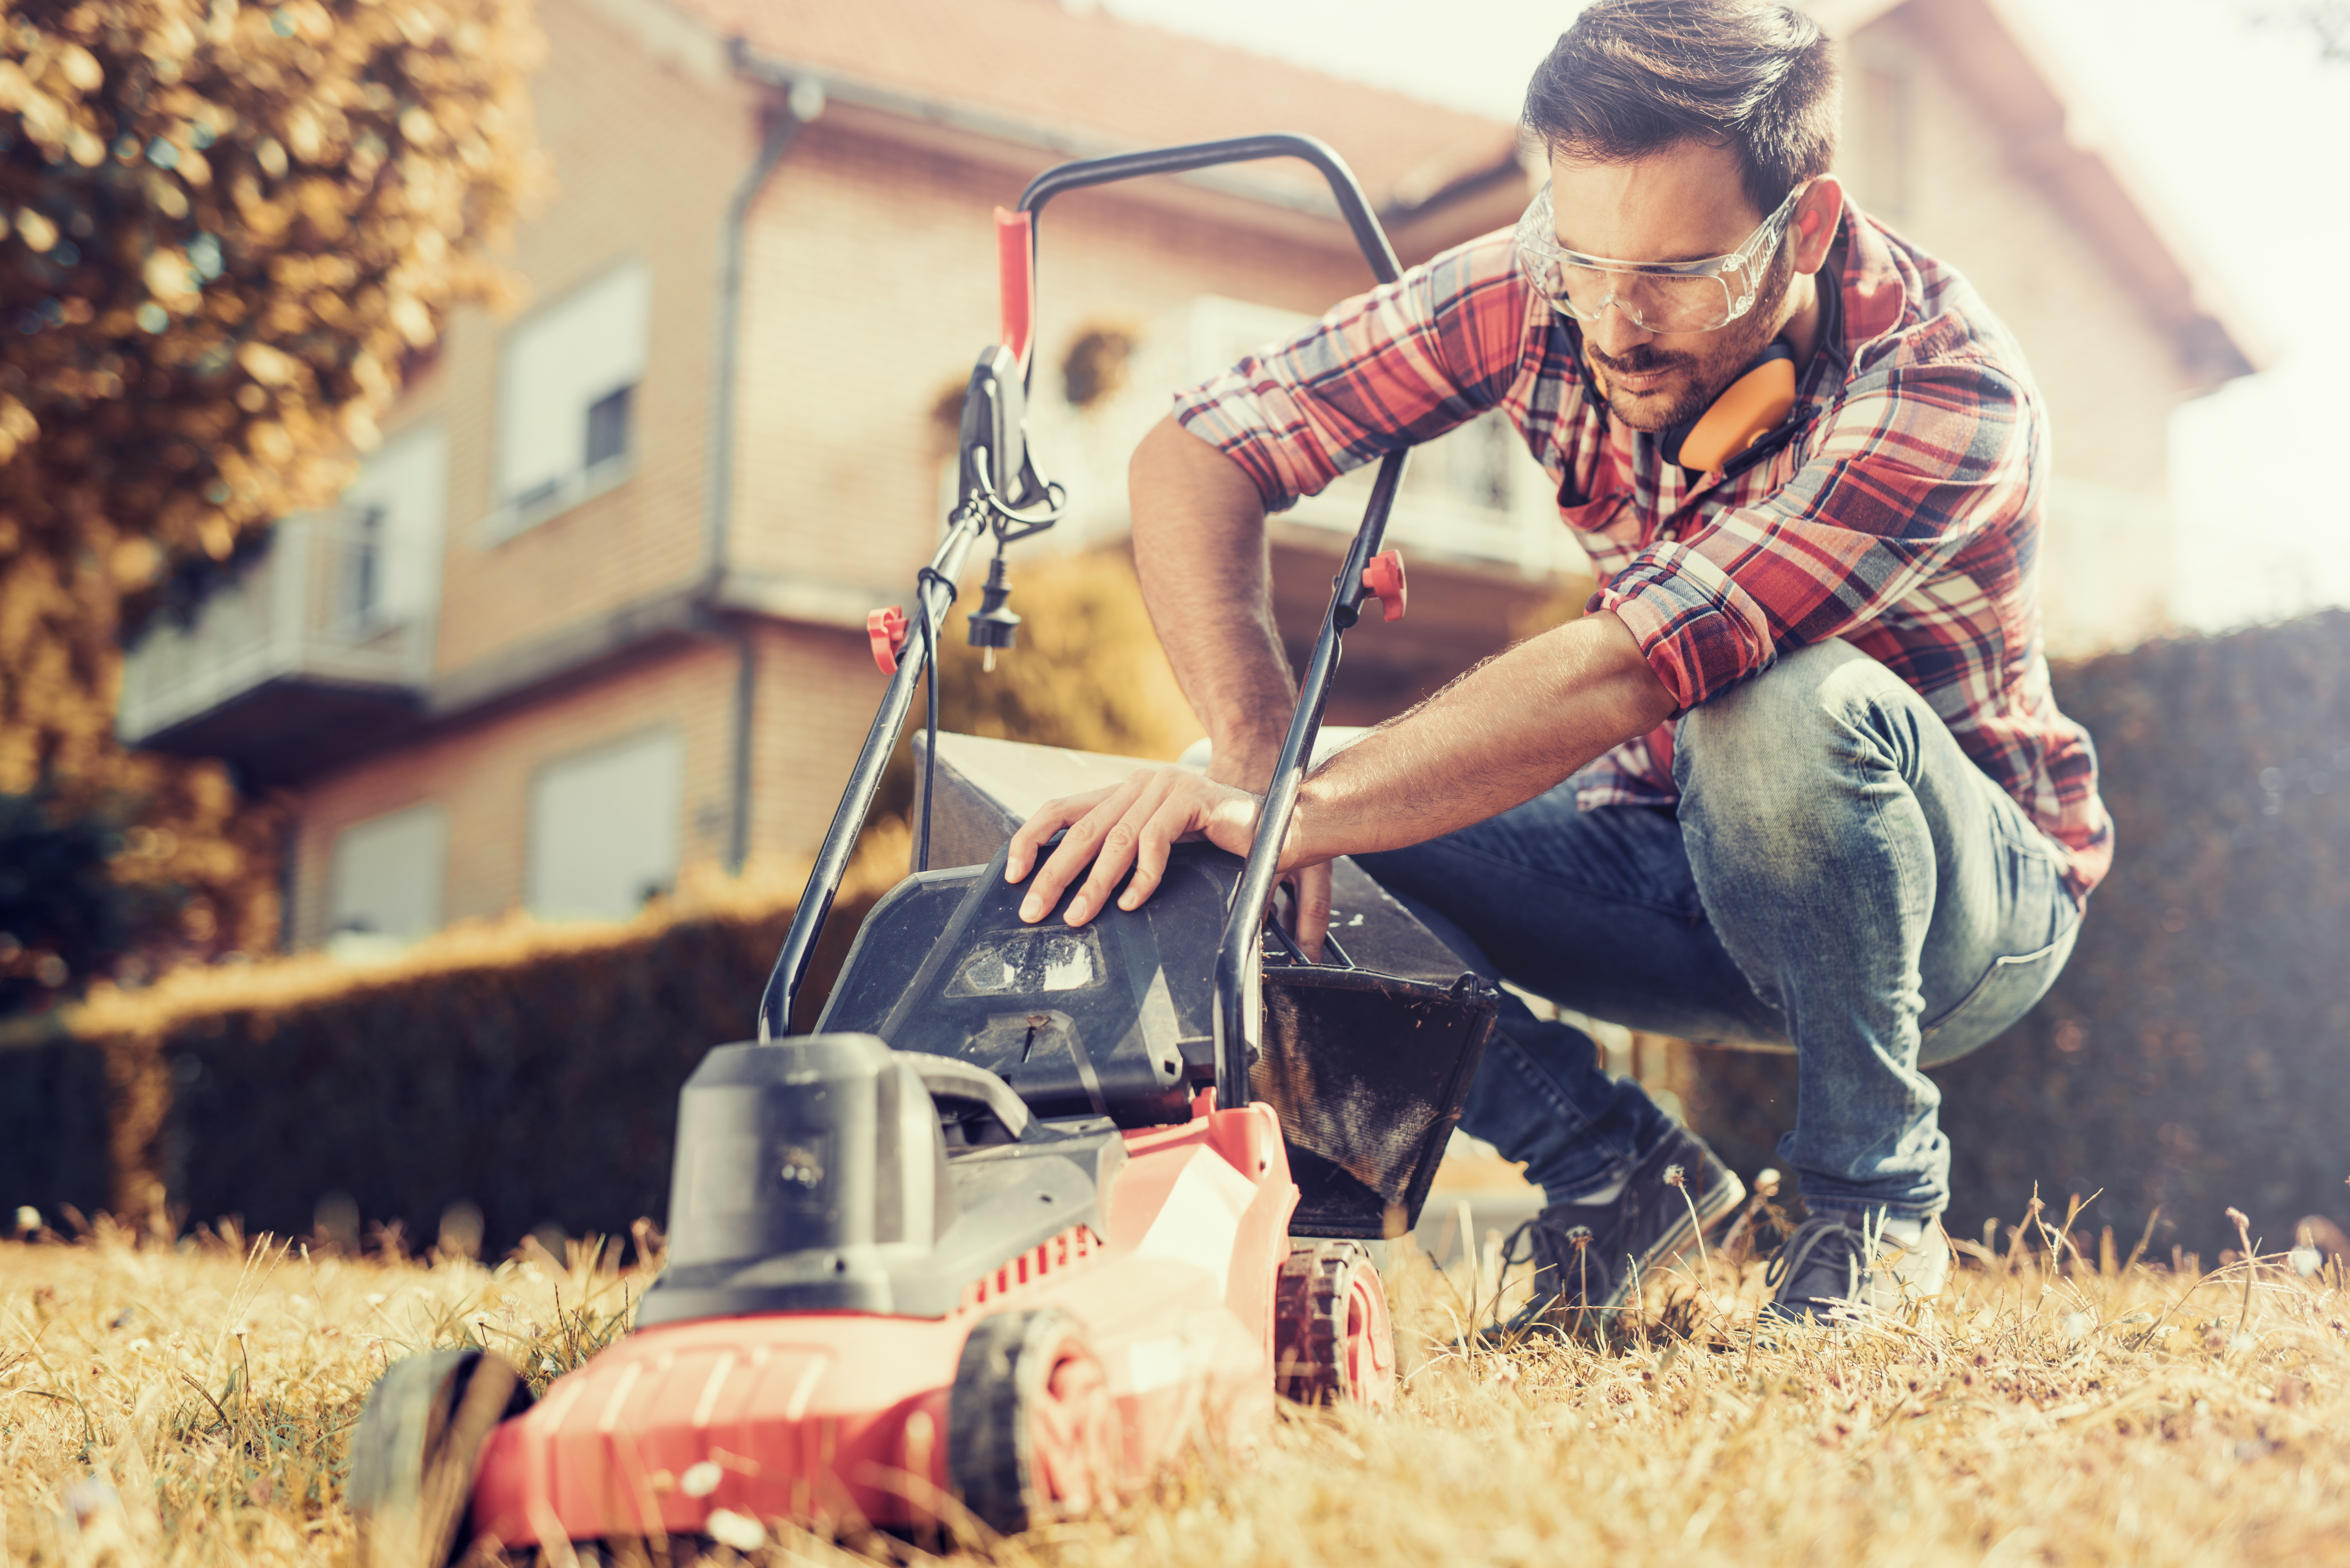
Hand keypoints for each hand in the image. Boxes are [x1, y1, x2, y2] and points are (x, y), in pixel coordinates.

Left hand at [1004, 767, 1327, 949]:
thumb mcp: (1163, 846)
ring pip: (1114, 840)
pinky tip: (1132, 903)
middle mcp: (1141, 785)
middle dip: (1052, 875)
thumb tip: (1080, 889)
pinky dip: (1141, 877)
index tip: (1012, 873)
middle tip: (1033, 910)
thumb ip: (1126, 855)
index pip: (1063, 809)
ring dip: (1092, 885)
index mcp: (1127, 792)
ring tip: (1077, 917)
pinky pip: (1155, 842)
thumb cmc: (1224, 842)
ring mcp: (1166, 789)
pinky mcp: (1192, 801)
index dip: (1032, 838)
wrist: (1284, 825)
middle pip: (1081, 831)